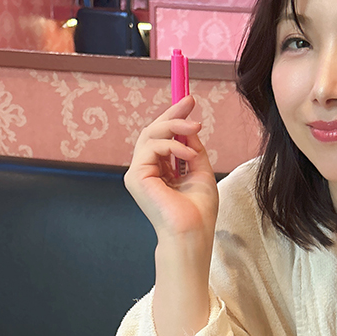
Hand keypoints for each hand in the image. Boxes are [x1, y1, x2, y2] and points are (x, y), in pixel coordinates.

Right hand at [124, 96, 218, 243]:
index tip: (189, 103)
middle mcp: (146, 171)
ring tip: (195, 129)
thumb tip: (190, 126)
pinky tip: (189, 155)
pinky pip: (151, 147)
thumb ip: (193, 149)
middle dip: (172, 115)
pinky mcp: (135, 176)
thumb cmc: (199, 212)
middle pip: (152, 132)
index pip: (162, 139)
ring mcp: (138, 173)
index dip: (174, 119)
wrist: (192, 233)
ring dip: (175, 127)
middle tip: (189, 102)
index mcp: (160, 172)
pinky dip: (173, 146)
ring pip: (151, 135)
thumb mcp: (201, 172)